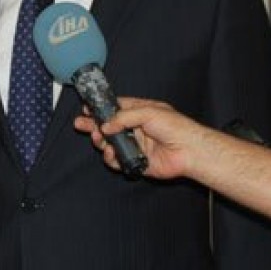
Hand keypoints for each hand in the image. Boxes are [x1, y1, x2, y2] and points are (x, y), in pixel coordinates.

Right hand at [73, 97, 207, 179]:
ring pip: (111, 143)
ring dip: (101, 142)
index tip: (87, 109)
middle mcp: (137, 128)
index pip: (116, 108)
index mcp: (140, 112)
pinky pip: (117, 160)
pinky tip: (112, 153)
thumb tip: (106, 125)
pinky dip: (111, 158)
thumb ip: (124, 117)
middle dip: (94, 125)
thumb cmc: (177, 128)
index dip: (101, 109)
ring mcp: (136, 145)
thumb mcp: (149, 112)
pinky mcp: (136, 161)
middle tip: (81, 124)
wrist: (189, 151)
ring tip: (98, 139)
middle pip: (109, 126)